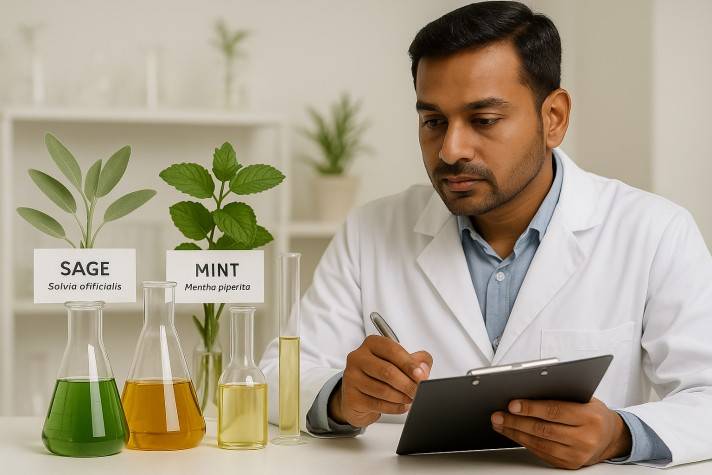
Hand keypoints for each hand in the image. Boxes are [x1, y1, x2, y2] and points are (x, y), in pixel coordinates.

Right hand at [328, 335, 431, 427]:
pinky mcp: (351, 396)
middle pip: (387, 371)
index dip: (409, 363)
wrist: (357, 396)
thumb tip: (423, 369)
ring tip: (410, 399)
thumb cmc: (380, 375)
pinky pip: (377, 404)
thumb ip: (416, 361)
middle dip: (408, 384)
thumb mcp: (399, 363)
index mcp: (371, 344)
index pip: (392, 350)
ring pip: (383, 390)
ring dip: (402, 397)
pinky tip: (402, 406)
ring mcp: (351, 377)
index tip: (421, 375)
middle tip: (418, 391)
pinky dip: (394, 407)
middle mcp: (358, 357)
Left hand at [491, 398, 631, 468]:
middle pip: (543, 430)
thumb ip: (561, 396)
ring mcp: (577, 455)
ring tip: (500, 424)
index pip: (555, 411)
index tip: (512, 404)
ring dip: (515, 433)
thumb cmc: (594, 414)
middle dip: (516, 422)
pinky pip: (541, 453)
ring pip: (539, 444)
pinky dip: (524, 443)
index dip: (531, 408)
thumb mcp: (584, 399)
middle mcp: (585, 438)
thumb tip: (527, 391)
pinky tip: (514, 434)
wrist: (612, 438)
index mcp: (589, 417)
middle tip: (499, 415)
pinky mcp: (569, 465)